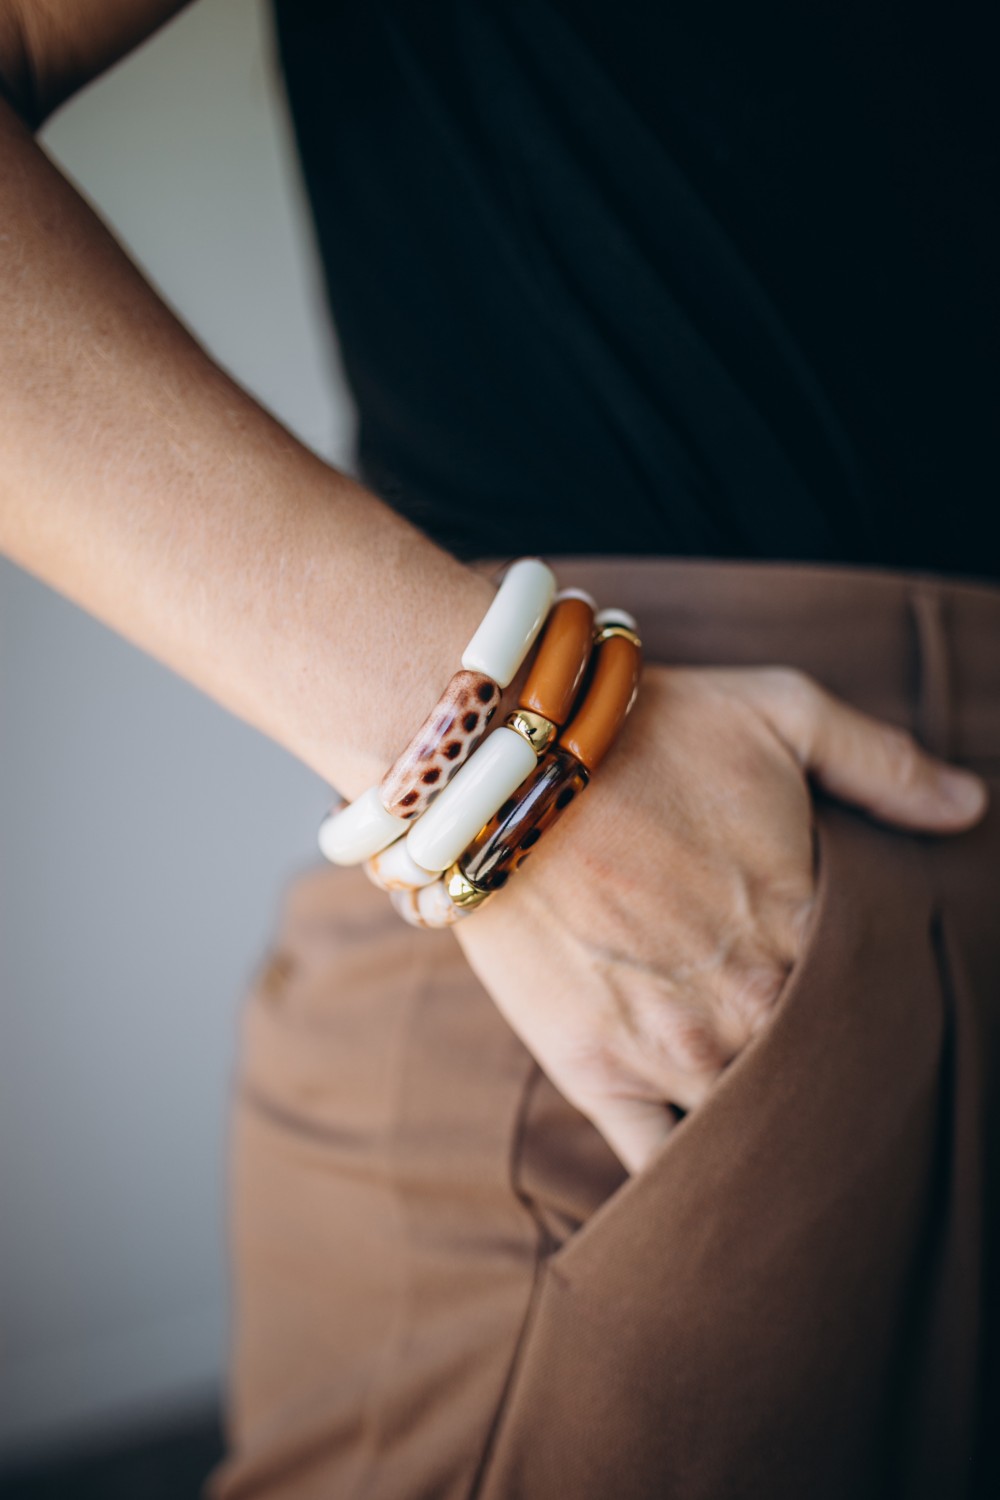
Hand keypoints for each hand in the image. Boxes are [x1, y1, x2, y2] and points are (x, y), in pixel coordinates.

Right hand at [455, 665, 987, 1173]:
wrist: (502, 766)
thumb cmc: (645, 731)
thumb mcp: (780, 709)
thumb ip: (882, 761)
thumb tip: (971, 808)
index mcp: (809, 925)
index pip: (878, 1006)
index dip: (883, 1016)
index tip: (876, 1014)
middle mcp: (753, 1004)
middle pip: (825, 1078)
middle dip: (834, 1081)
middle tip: (834, 1080)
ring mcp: (673, 1051)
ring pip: (754, 1132)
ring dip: (774, 1136)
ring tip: (787, 1145)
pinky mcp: (597, 1075)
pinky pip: (658, 1168)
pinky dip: (691, 1189)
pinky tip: (712, 1197)